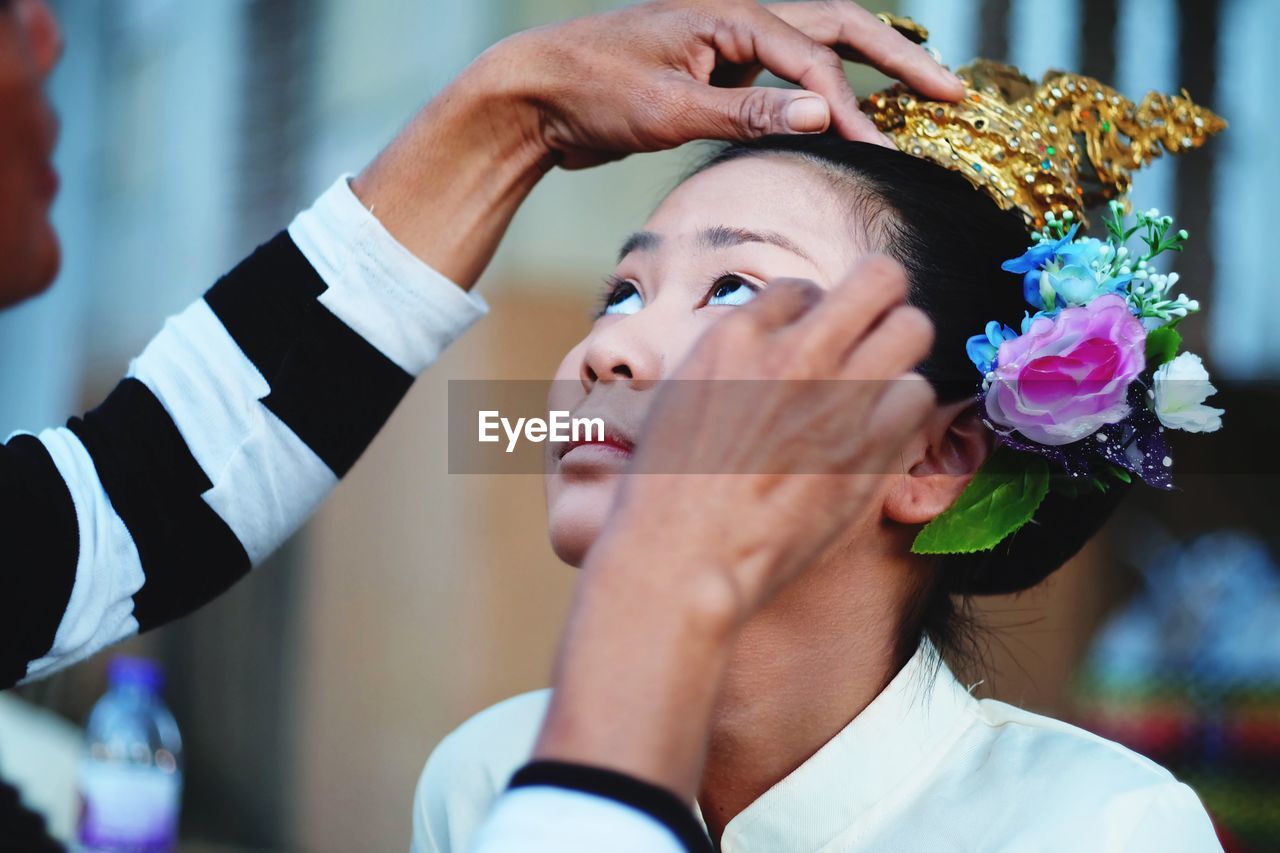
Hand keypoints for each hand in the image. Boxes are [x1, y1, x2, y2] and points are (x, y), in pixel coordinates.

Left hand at [353, 1, 962, 284]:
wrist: (538, 94)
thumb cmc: (593, 91)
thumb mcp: (668, 108)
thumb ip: (747, 112)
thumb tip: (825, 111)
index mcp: (730, 14)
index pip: (812, 60)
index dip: (850, 108)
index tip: (881, 152)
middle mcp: (737, 15)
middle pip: (838, 27)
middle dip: (897, 60)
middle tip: (952, 93)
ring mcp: (728, 39)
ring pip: (816, 42)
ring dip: (866, 66)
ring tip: (916, 92)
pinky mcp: (717, 68)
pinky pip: (785, 70)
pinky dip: (821, 87)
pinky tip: (841, 111)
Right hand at [603, 255, 936, 616]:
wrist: (684, 556)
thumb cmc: (668, 488)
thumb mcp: (681, 395)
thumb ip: (732, 358)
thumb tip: (771, 339)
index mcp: (736, 335)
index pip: (801, 287)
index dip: (807, 313)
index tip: (804, 344)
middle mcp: (794, 353)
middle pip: (879, 279)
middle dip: (879, 297)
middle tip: (871, 328)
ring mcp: (838, 398)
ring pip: (913, 330)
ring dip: (898, 354)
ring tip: (875, 385)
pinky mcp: (871, 446)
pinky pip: (918, 397)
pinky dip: (903, 410)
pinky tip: (877, 430)